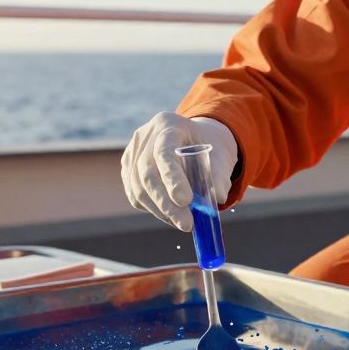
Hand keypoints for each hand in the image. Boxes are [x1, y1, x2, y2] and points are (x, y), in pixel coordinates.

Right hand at [120, 113, 237, 231]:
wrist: (194, 141)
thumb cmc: (208, 148)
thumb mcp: (221, 155)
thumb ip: (220, 176)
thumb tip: (218, 198)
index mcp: (168, 124)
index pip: (164, 153)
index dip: (172, 178)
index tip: (186, 201)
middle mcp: (145, 136)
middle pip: (147, 173)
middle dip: (166, 203)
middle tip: (186, 224)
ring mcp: (132, 152)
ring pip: (138, 188)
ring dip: (161, 210)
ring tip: (183, 222)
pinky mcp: (128, 169)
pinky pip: (136, 194)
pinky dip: (154, 209)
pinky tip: (171, 215)